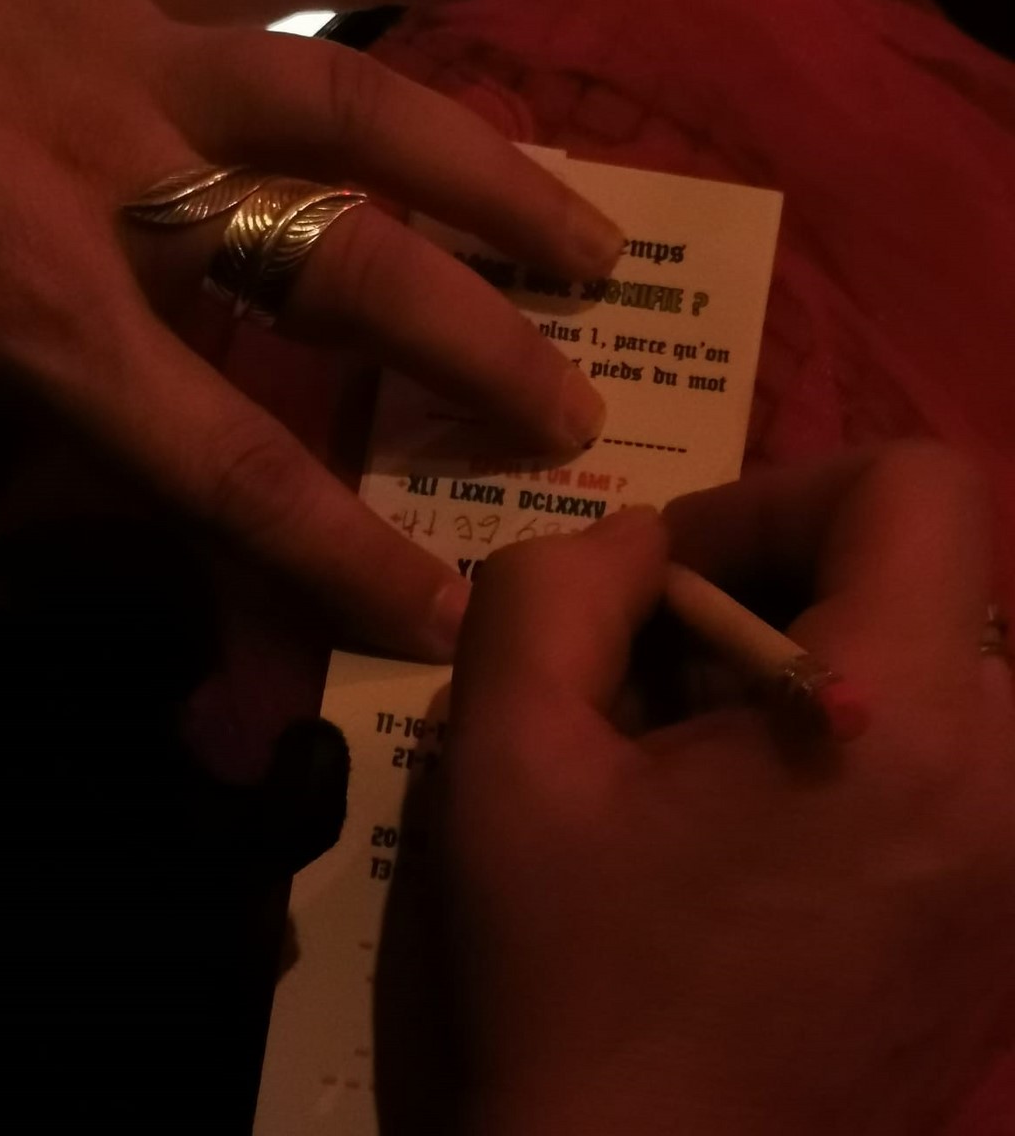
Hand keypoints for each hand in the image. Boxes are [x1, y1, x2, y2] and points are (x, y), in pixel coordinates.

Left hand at [0, 0, 620, 657]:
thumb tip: (47, 600)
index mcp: (40, 312)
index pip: (224, 462)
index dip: (338, 551)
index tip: (443, 610)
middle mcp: (119, 181)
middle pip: (338, 269)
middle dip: (468, 349)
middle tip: (575, 409)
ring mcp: (128, 55)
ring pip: (347, 106)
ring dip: (483, 174)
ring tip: (589, 236)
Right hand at [446, 445, 1014, 1135]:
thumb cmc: (575, 984)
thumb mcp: (505, 756)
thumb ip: (552, 590)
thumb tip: (636, 544)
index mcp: (906, 721)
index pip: (918, 486)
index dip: (781, 492)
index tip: (673, 582)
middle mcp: (1009, 784)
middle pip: (924, 579)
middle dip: (783, 586)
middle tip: (662, 671)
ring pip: (935, 672)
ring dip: (812, 667)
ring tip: (695, 758)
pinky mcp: (1004, 936)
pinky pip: (950, 768)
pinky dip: (852, 748)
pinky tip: (751, 838)